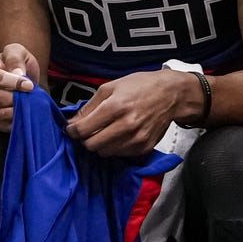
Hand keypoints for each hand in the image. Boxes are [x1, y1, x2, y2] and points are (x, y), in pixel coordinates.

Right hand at [0, 44, 39, 132]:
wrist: (23, 81)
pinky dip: (13, 121)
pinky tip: (22, 113)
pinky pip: (0, 124)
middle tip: (26, 96)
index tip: (28, 85)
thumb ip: (15, 59)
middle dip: (11, 98)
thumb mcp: (18, 52)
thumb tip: (17, 74)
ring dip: (13, 110)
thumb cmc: (17, 64)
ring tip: (25, 104)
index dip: (9, 81)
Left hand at [65, 69, 192, 156]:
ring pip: (105, 152)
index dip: (72, 131)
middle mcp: (126, 125)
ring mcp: (137, 139)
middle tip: (87, 131)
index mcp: (115, 107)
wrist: (170, 94)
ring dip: (99, 144)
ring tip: (103, 132)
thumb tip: (73, 122)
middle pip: (92, 145)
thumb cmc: (139, 86)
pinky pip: (120, 155)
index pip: (84, 129)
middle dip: (85, 139)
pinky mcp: (145, 147)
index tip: (71, 129)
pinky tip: (117, 135)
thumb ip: (89, 107)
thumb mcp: (109, 87)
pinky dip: (114, 148)